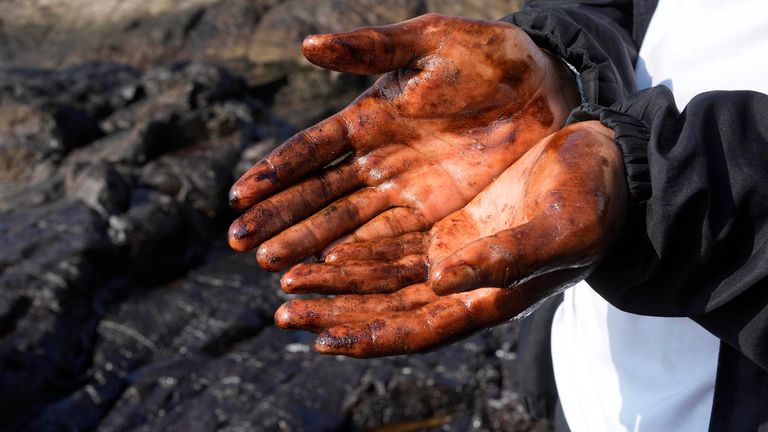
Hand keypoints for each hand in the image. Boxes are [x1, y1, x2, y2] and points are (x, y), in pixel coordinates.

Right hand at [228, 13, 578, 270]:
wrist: (547, 83)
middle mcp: (378, 160)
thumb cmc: (486, 54)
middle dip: (281, 220)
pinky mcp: (438, 212)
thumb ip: (369, 49)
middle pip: (320, 195)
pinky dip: (360, 256)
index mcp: (368, 117)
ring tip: (273, 269)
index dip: (274, 173)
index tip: (238, 198)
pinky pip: (391, 237)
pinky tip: (330, 271)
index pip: (310, 150)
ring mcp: (406, 189)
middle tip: (242, 246)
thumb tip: (306, 46)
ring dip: (311, 246)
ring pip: (348, 223)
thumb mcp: (428, 43)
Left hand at [275, 121, 626, 356]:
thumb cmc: (596, 204)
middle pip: (386, 307)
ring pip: (382, 275)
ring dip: (336, 280)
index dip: (371, 338)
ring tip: (287, 277)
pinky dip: (358, 247)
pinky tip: (325, 244)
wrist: (606, 164)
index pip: (418, 329)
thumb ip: (506, 260)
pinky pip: (392, 239)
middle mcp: (463, 282)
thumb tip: (442, 278)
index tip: (323, 338)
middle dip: (336, 311)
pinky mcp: (449, 222)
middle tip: (284, 309)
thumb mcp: (561, 232)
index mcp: (489, 297)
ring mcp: (454, 252)